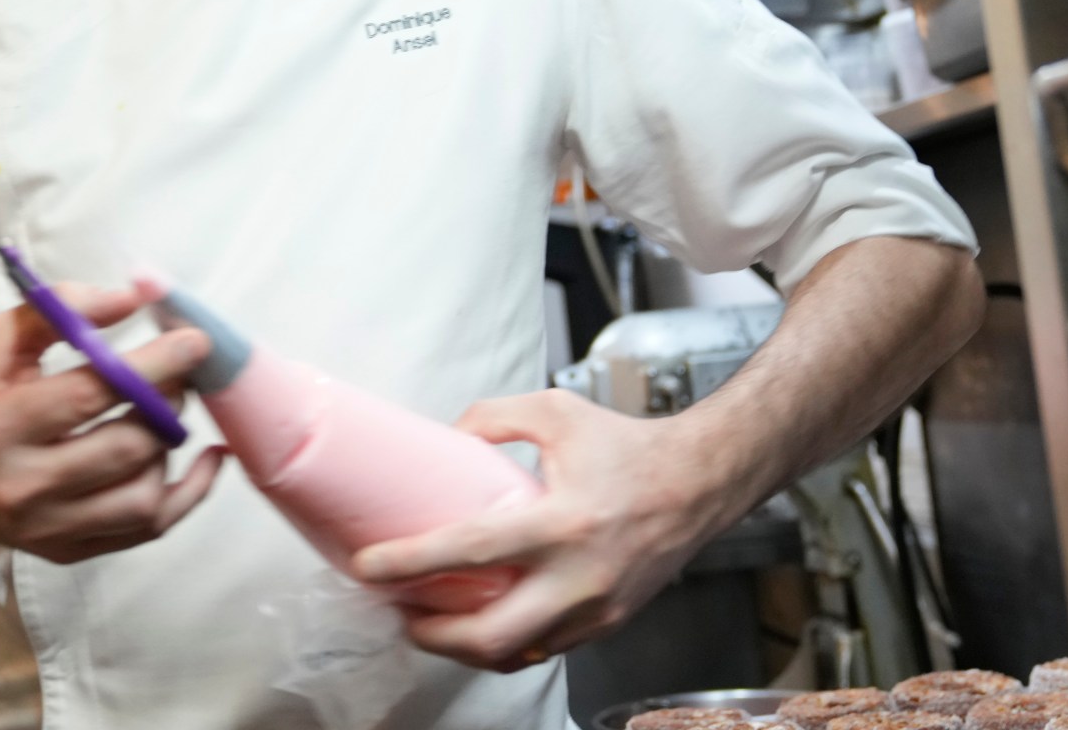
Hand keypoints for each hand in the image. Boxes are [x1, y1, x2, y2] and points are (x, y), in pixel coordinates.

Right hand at [0, 283, 226, 564]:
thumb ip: (61, 309)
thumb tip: (132, 298)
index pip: (92, 393)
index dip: (152, 365)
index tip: (192, 341)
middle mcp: (22, 484)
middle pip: (125, 446)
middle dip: (170, 403)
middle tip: (182, 375)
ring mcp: (49, 527)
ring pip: (143, 495)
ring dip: (170, 447)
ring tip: (165, 416)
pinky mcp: (71, 552)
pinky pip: (149, 529)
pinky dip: (190, 494)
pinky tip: (207, 460)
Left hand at [348, 390, 747, 671]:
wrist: (699, 482)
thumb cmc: (629, 447)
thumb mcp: (555, 411)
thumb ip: (492, 416)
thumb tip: (445, 436)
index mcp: (564, 522)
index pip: (471, 552)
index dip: (410, 563)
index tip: (367, 565)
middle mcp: (580, 577)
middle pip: (489, 636)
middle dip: (429, 634)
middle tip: (397, 610)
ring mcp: (595, 610)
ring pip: (514, 655)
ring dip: (461, 648)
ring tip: (427, 621)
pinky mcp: (605, 625)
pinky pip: (542, 651)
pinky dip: (501, 646)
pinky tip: (476, 626)